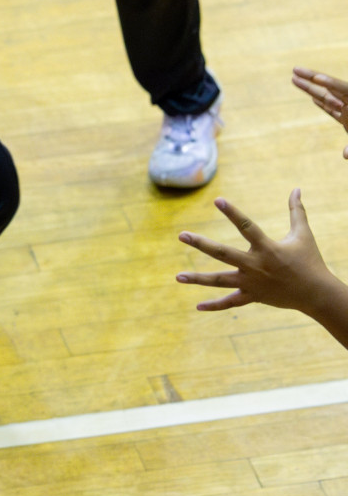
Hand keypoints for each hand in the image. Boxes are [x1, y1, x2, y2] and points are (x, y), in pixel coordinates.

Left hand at [177, 191, 344, 314]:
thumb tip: (296, 189)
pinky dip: (215, 306)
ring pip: (219, 281)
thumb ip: (296, 211)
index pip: (246, 226)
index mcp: (267, 248)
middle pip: (223, 253)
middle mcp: (255, 265)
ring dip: (198, 279)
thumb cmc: (309, 261)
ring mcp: (251, 283)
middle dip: (202, 244)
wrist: (316, 293)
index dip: (232, 213)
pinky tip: (198, 306)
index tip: (217, 200)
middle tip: (181, 235)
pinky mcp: (252, 296)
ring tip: (178, 276)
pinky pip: (230, 302)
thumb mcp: (303, 234)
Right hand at [292, 67, 347, 156]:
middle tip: (295, 69)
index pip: (344, 90)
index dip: (331, 84)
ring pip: (327, 98)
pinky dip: (323, 105)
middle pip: (330, 89)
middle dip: (312, 79)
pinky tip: (313, 100)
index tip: (317, 78)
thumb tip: (345, 155)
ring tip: (294, 79)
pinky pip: (332, 111)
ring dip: (311, 89)